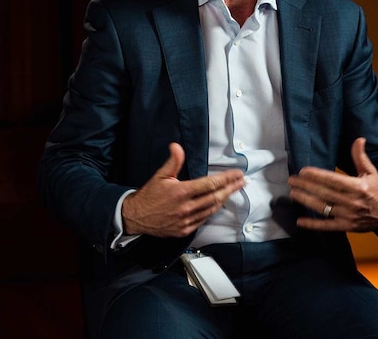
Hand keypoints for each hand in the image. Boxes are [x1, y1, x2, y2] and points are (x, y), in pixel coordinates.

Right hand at [121, 142, 245, 237]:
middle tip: (242, 181)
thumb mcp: (160, 176)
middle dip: (231, 188)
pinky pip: (203, 219)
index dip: (226, 178)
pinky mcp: (184, 230)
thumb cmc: (149, 195)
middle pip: (216, 197)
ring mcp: (186, 220)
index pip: (210, 184)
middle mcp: (186, 207)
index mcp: (181, 192)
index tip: (237, 173)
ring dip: (225, 199)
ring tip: (234, 190)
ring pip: (212, 209)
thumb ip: (173, 161)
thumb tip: (176, 146)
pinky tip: (219, 203)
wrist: (135, 217)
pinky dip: (213, 210)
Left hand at [287, 137, 377, 232]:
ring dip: (306, 200)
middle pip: (324, 193)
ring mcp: (348, 215)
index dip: (316, 175)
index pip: (333, 179)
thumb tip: (359, 139)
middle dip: (306, 186)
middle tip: (292, 181)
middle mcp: (352, 201)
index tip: (303, 171)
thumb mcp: (371, 172)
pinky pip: (327, 226)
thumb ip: (361, 157)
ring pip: (323, 207)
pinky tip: (300, 221)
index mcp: (358, 187)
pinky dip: (313, 225)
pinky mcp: (346, 226)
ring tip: (293, 194)